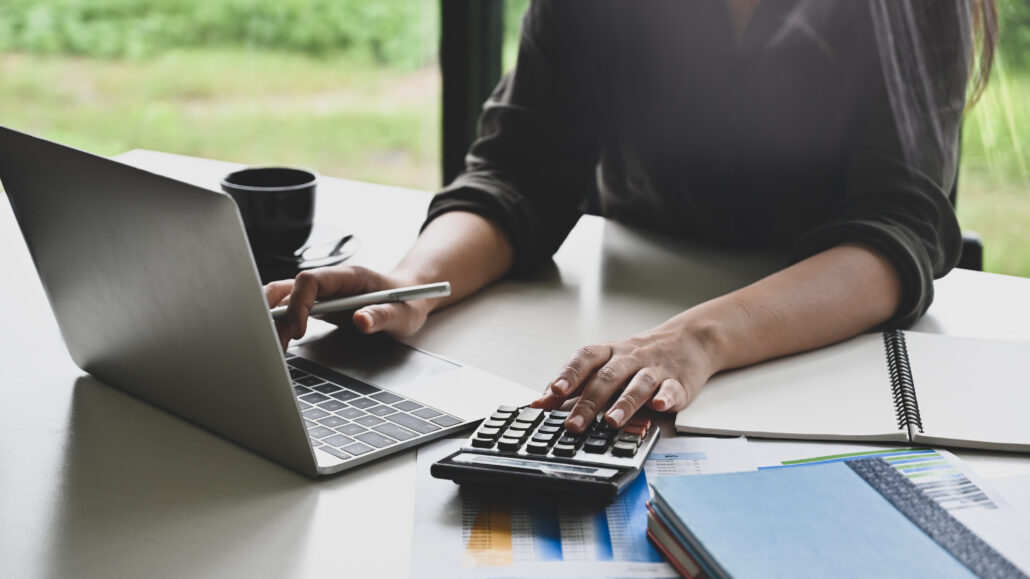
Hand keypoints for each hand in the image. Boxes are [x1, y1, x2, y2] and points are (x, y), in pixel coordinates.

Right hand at [264, 265, 431, 349]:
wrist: (410, 297)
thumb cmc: (407, 302)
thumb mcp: (403, 314)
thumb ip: (383, 315)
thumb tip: (362, 320)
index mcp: (349, 276)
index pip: (310, 280)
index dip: (299, 303)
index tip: (299, 329)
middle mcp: (330, 282)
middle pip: (287, 287)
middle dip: (272, 312)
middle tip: (272, 342)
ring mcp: (321, 293)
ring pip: (283, 300)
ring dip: (272, 321)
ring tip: (273, 349)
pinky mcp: (318, 306)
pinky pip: (289, 311)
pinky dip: (279, 326)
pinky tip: (278, 344)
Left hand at [530, 317, 720, 432]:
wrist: (687, 341)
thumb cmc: (637, 357)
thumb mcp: (605, 363)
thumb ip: (574, 384)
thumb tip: (540, 403)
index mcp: (609, 352)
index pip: (585, 358)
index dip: (569, 374)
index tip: (555, 392)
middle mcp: (629, 358)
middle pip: (607, 377)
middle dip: (589, 402)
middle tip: (574, 424)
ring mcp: (654, 369)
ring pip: (637, 384)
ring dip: (624, 403)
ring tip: (612, 422)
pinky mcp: (678, 382)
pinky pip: (671, 388)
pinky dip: (666, 396)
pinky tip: (659, 405)